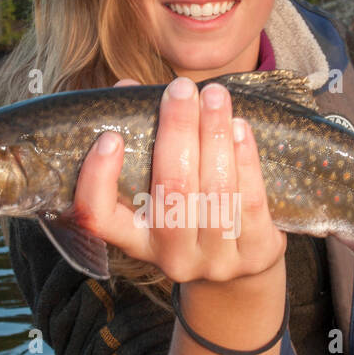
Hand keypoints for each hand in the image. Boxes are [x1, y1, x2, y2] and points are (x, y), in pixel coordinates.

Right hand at [73, 76, 285, 283]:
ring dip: (214, 136)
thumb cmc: (192, 211)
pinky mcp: (255, 255)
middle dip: (177, 131)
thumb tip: (127, 86)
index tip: (110, 136)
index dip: (99, 179)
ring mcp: (216, 260)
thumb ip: (143, 139)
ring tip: (216, 96)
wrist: (241, 268)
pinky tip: (241, 128)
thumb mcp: (162, 190)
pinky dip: (246, 159)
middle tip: (181, 89)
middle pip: (172, 190)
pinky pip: (250, 201)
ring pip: (215, 191)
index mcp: (136, 240)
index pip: (99, 218)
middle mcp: (171, 256)